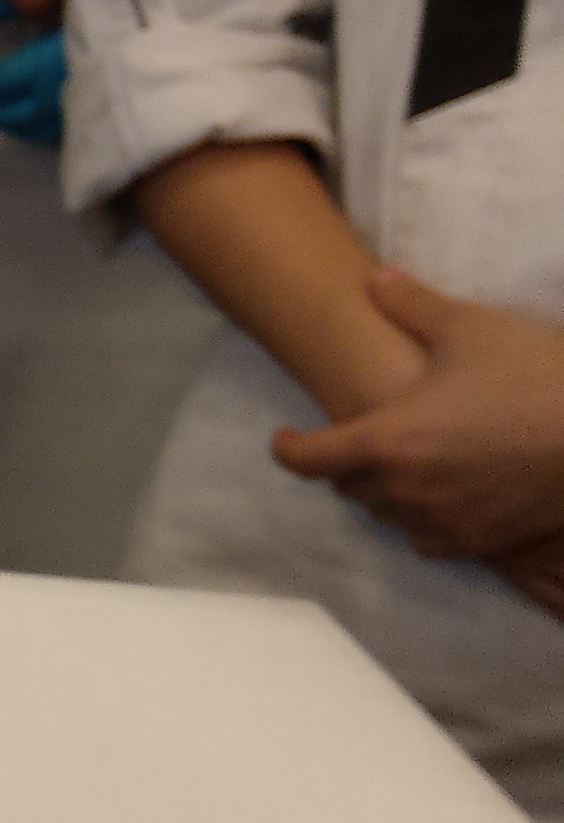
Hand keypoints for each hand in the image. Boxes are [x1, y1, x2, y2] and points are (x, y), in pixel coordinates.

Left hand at [268, 268, 563, 558]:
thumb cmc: (536, 379)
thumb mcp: (473, 330)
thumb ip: (414, 306)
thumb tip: (375, 278)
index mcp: (387, 440)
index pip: (308, 458)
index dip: (286, 448)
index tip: (286, 437)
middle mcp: (403, 488)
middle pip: (347, 485)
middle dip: (346, 463)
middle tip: (361, 438)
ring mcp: (440, 520)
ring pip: (385, 513)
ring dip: (384, 490)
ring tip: (405, 462)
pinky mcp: (477, 543)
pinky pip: (426, 538)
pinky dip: (422, 518)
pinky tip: (441, 494)